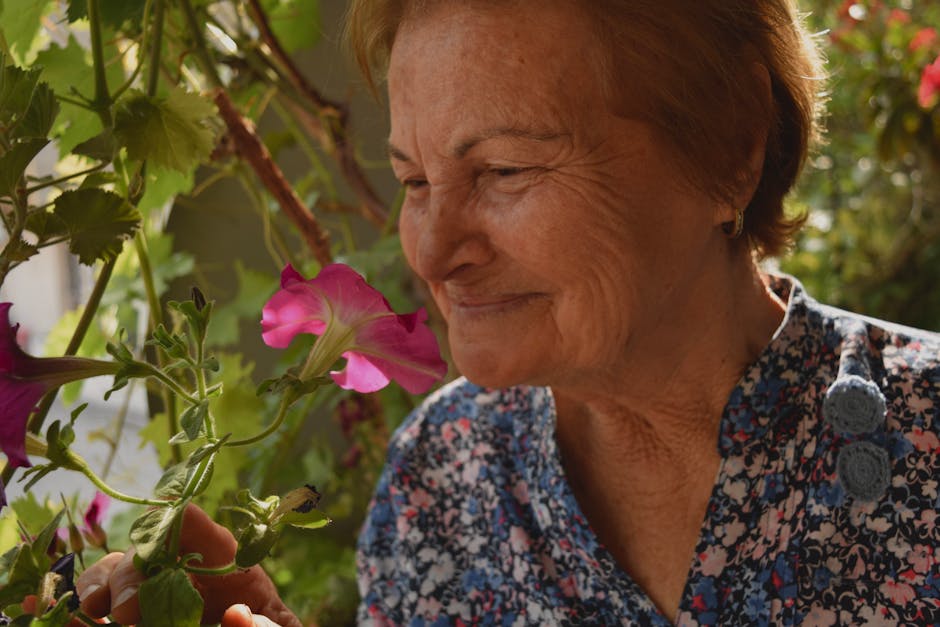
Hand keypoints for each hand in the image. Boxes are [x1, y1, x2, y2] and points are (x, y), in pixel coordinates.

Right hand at [75, 505, 299, 625]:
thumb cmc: (263, 623)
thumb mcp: (275, 625)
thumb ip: (267, 623)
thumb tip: (236, 616)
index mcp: (221, 556)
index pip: (190, 519)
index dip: (171, 518)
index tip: (156, 534)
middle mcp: (179, 564)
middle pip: (145, 550)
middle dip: (131, 576)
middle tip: (129, 612)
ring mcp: (149, 588)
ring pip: (111, 573)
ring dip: (97, 589)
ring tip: (94, 612)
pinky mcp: (127, 612)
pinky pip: (94, 604)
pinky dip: (75, 607)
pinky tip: (61, 615)